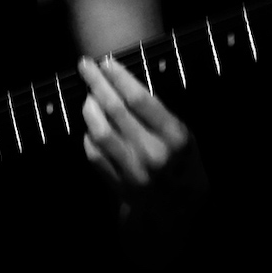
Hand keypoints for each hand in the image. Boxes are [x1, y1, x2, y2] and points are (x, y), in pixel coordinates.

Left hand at [77, 55, 199, 201]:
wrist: (178, 210)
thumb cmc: (184, 164)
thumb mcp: (186, 136)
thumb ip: (159, 114)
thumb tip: (124, 82)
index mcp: (175, 138)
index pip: (140, 100)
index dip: (119, 77)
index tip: (107, 62)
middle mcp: (153, 154)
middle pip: (116, 110)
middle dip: (97, 83)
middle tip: (85, 66)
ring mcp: (133, 171)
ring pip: (100, 132)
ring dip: (89, 108)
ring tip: (88, 95)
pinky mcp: (117, 185)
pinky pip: (93, 154)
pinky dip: (88, 135)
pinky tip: (91, 125)